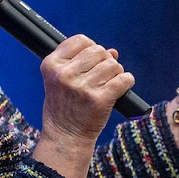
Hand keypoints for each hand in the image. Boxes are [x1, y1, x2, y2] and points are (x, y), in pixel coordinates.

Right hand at [37, 34, 137, 177]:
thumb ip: (81, 62)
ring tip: (109, 84)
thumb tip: (113, 51)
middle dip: (105, 61)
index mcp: (52, 65)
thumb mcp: (61, 81)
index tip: (92, 61)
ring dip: (116, 72)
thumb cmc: (64, 107)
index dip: (91, 47)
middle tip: (102, 76)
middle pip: (98, 51)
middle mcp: (65, 74)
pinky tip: (122, 87)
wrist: (65, 137)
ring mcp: (82, 87)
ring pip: (112, 65)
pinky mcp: (99, 100)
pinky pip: (124, 80)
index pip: (80, 40)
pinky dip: (127, 81)